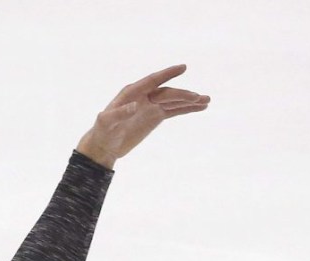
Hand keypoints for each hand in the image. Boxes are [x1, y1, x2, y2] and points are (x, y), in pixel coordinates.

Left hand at [77, 64, 209, 166]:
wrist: (104, 144)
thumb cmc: (102, 131)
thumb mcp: (106, 122)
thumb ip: (119, 113)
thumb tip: (134, 107)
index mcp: (133, 92)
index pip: (153, 80)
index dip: (168, 74)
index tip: (183, 68)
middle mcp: (144, 96)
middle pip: (167, 93)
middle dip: (183, 95)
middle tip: (198, 98)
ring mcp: (151, 106)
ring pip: (174, 101)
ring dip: (190, 101)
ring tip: (207, 101)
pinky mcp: (155, 117)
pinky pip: (174, 111)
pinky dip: (186, 109)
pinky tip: (200, 108)